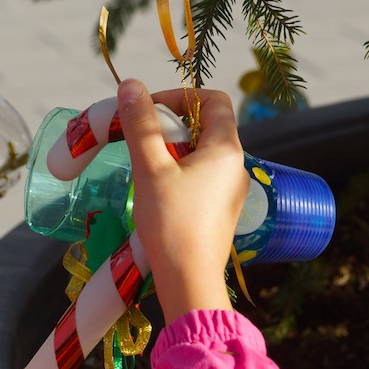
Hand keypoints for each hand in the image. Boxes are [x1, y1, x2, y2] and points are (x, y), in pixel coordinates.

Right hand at [116, 78, 247, 323]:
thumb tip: (131, 85)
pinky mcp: (221, 211)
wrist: (189, 283)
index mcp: (227, 149)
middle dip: (171, 125)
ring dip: (173, 150)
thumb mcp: (151, 168)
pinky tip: (157, 193)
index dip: (182, 96)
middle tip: (141, 139)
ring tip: (146, 168)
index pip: (215, 99)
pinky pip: (202, 178)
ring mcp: (231, 191)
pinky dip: (180, 173)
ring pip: (202, 153)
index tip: (150, 109)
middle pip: (207, 126)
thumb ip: (142, 125)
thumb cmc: (172, 223)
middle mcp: (237, 166)